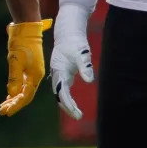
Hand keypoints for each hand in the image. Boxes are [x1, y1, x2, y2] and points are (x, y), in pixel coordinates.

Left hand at [0, 18, 52, 115]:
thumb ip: (14, 78)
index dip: (16, 105)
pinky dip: (16, 90)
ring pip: (24, 90)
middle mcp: (35, 76)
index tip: (6, 112)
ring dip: (14, 98)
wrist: (27, 29)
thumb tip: (12, 94)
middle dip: (14, 104)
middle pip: (25, 95)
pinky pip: (23, 84)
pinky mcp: (29, 68)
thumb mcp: (15, 61)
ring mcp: (33, 72)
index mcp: (35, 76)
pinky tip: (10, 94)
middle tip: (2, 110)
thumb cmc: (21, 44)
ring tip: (4, 105)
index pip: (26, 96)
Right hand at [50, 4, 94, 119]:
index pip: (62, 92)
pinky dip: (67, 97)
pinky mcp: (62, 71)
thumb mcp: (82, 53)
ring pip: (60, 92)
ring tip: (76, 113)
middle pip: (59, 95)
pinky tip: (73, 104)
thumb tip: (90, 81)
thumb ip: (85, 66)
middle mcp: (57, 74)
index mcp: (59, 70)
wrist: (68, 31)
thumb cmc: (75, 42)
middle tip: (78, 116)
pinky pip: (63, 88)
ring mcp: (58, 73)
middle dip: (67, 107)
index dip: (69, 104)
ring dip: (66, 103)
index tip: (77, 113)